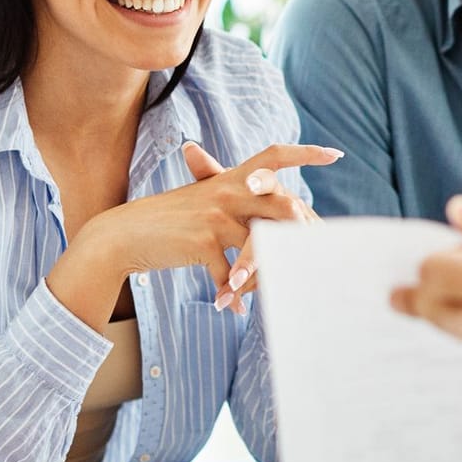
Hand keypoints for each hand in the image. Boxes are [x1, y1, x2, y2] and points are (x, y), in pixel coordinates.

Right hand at [53, 141, 337, 326]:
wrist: (125, 234)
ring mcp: (216, 217)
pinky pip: (231, 274)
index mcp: (231, 179)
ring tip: (278, 293)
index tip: (335, 154)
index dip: (305, 153)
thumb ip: (239, 203)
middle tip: (318, 253)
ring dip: (269, 275)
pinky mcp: (202, 242)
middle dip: (303, 231)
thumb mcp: (204, 202)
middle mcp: (227, 192)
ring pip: (261, 246)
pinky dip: (233, 295)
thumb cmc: (171, 222)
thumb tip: (281, 210)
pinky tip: (232, 308)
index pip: (274, 156)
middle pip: (282, 205)